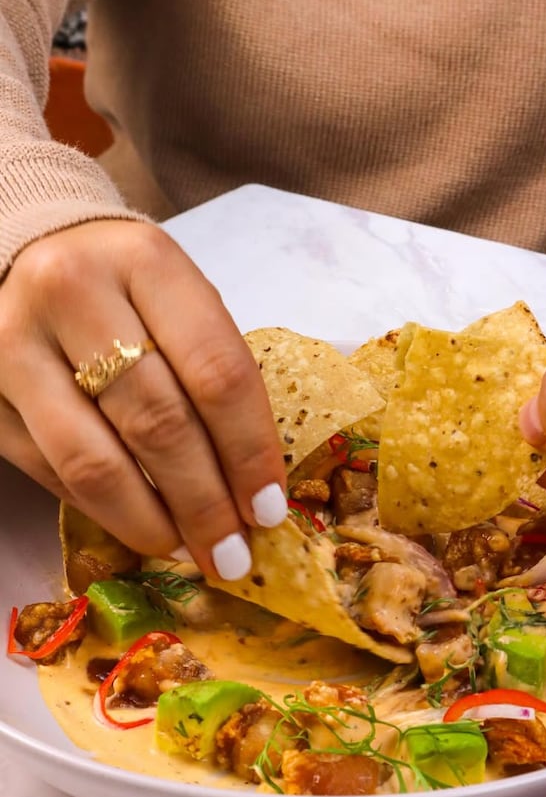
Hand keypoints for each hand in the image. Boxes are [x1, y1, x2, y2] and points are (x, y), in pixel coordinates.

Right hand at [0, 220, 286, 577]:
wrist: (29, 244)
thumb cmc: (124, 279)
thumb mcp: (178, 295)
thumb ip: (212, 370)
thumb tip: (251, 482)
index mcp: (146, 262)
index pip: (216, 372)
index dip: (249, 451)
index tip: (269, 508)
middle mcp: (73, 293)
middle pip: (157, 422)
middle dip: (204, 502)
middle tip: (234, 552)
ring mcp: (14, 342)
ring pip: (92, 461)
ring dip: (150, 521)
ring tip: (189, 550)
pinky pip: (48, 468)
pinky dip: (101, 507)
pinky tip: (137, 523)